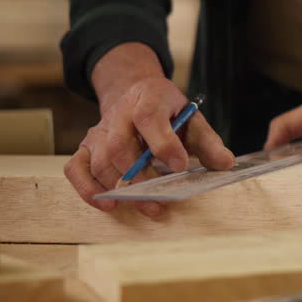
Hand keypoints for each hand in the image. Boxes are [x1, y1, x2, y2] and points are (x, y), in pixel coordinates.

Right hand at [64, 44, 234, 216]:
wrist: (135, 94)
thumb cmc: (166, 112)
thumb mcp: (191, 118)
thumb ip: (207, 141)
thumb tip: (225, 164)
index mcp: (147, 98)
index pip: (149, 117)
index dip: (164, 144)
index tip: (181, 167)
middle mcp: (118, 113)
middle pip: (120, 146)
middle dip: (141, 177)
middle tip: (162, 199)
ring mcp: (99, 131)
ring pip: (100, 161)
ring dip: (121, 188)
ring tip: (149, 207)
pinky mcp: (86, 148)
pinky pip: (76, 168)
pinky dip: (87, 188)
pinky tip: (108, 204)